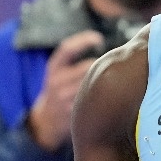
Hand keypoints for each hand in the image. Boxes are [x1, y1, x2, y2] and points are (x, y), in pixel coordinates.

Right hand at [27, 30, 104, 151]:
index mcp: (53, 68)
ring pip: (92, 84)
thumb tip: (104, 46)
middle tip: (114, 65)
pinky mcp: (71, 112)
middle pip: (87, 67)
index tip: (98, 38)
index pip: (67, 49)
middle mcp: (56, 81)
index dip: (83, 41)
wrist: (45, 122)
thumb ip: (74, 62)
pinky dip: (103, 96)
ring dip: (105, 81)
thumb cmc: (59, 91)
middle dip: (102, 65)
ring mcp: (63, 98)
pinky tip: (110, 95)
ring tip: (115, 80)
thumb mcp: (58, 73)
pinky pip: (93, 100)